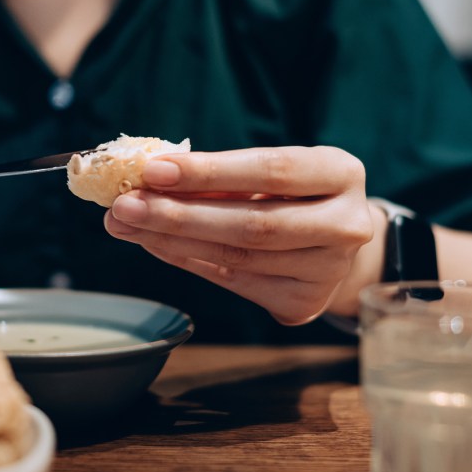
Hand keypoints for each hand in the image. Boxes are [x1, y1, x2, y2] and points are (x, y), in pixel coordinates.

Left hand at [103, 146, 377, 324]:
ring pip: (237, 257)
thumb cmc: (289, 192)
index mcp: (341, 173)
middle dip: (180, 214)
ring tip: (126, 224)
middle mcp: (346, 224)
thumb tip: (145, 176)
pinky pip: (232, 280)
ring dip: (171, 240)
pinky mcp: (304, 303)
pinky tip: (154, 244)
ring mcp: (328, 270)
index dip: (210, 171)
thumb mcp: (268, 171)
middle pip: (253, 224)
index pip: (272, 170)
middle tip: (125, 205)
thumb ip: (219, 174)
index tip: (154, 169)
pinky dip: (186, 260)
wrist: (333, 242)